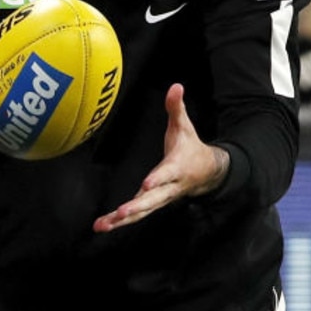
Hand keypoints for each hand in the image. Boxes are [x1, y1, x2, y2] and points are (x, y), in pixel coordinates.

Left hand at [93, 84, 229, 232]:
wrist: (208, 173)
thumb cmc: (190, 148)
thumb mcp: (185, 126)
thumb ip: (176, 107)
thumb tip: (176, 85)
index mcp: (176, 168)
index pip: (166, 174)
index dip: (157, 179)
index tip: (145, 185)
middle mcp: (168, 187)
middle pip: (153, 200)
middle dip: (137, 207)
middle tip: (121, 213)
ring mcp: (160, 198)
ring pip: (142, 212)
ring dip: (122, 220)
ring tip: (102, 226)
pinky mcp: (151, 203)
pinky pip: (136, 215)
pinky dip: (119, 221)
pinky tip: (101, 226)